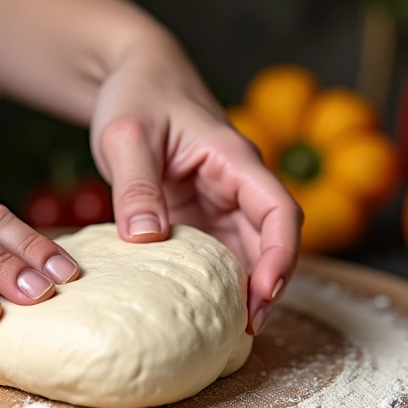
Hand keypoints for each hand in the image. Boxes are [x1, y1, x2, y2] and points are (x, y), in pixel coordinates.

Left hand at [91, 33, 301, 334]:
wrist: (136, 77)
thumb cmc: (136, 94)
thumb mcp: (126, 135)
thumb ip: (135, 185)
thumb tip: (147, 239)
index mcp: (232, 158)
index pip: (278, 210)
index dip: (281, 255)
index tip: (265, 293)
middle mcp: (236, 182)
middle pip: (272, 238)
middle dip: (268, 285)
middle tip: (244, 330)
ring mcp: (220, 199)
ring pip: (249, 248)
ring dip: (246, 286)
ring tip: (228, 328)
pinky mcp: (201, 212)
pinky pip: (218, 249)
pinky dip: (217, 277)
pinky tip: (203, 303)